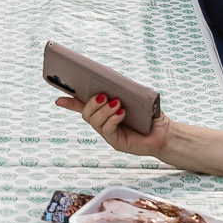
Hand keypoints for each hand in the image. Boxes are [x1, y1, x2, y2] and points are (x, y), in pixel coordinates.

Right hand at [56, 91, 171, 159]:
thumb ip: (120, 89)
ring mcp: (109, 134)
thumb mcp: (134, 97)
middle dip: (91, 102)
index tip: (58, 99)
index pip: (83, 107)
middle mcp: (104, 123)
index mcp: (105, 111)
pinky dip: (113, 118)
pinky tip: (122, 112)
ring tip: (117, 103)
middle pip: (86, 113)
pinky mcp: (116, 142)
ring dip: (104, 110)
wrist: (164, 132)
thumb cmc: (150, 114)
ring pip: (94, 121)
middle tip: (104, 95)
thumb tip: (108, 79)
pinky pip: (107, 130)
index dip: (70, 103)